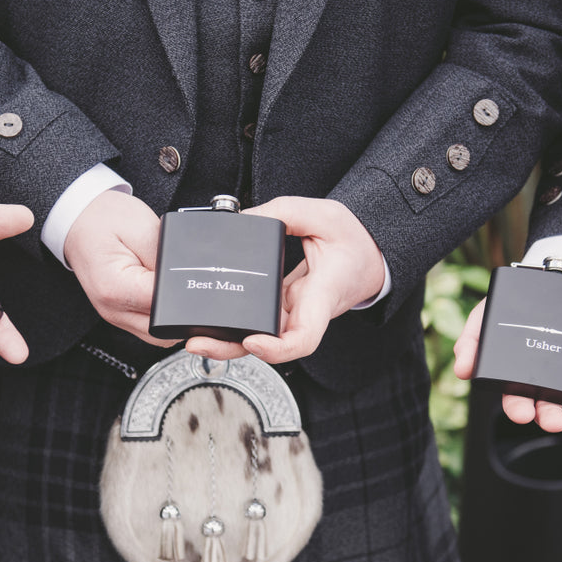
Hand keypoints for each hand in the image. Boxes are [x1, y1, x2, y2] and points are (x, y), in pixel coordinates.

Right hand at [64, 190, 178, 346]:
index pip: (165, 308)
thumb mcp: (146, 230)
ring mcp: (114, 316)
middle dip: (183, 312)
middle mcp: (112, 310)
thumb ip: (168, 263)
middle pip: (165, 332)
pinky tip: (163, 292)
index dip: (184, 294)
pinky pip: (149, 326)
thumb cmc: (105, 218)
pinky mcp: (119, 315)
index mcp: (115, 289)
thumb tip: (188, 284)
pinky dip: (162, 314)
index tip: (190, 278)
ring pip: (159, 336)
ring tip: (172, 285)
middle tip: (187, 282)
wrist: (80, 219)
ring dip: (174, 317)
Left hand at [187, 196, 384, 362]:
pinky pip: (256, 322)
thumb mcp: (323, 215)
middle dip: (230, 348)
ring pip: (258, 338)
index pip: (303, 338)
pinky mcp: (281, 308)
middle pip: (268, 346)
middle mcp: (304, 313)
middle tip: (196, 342)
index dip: (276, 349)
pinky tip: (207, 319)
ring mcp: (291, 313)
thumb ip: (283, 212)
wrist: (369, 256)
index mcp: (320, 296)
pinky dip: (232, 324)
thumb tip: (240, 220)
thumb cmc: (353, 240)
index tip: (252, 340)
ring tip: (192, 334)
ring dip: (225, 341)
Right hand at [453, 287, 561, 433]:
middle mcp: (546, 380)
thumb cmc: (516, 304)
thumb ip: (471, 341)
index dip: (519, 408)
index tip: (522, 414)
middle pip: (548, 405)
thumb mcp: (486, 316)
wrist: (553, 277)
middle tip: (554, 422)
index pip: (517, 397)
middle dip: (550, 417)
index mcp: (517, 374)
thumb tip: (461, 371)